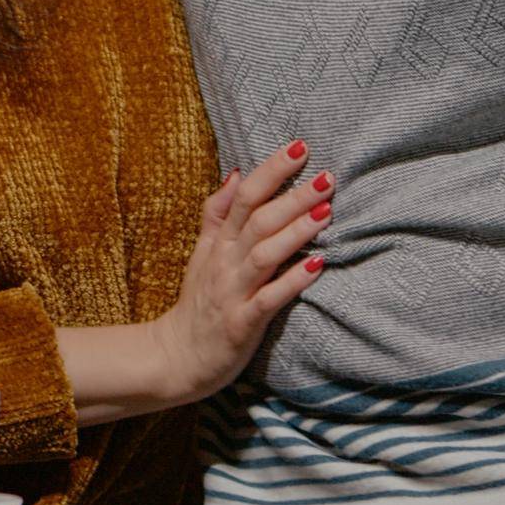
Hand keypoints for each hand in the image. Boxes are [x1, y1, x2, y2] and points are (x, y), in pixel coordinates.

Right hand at [150, 141, 330, 403]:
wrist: (177, 357)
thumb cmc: (198, 301)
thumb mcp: (203, 251)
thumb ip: (218, 212)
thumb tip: (236, 171)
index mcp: (220, 241)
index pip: (245, 195)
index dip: (272, 170)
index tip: (301, 147)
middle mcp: (226, 261)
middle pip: (259, 220)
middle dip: (294, 196)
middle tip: (327, 176)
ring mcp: (233, 292)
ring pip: (264, 254)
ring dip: (295, 232)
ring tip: (326, 213)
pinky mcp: (242, 324)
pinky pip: (268, 300)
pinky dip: (293, 281)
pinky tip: (317, 266)